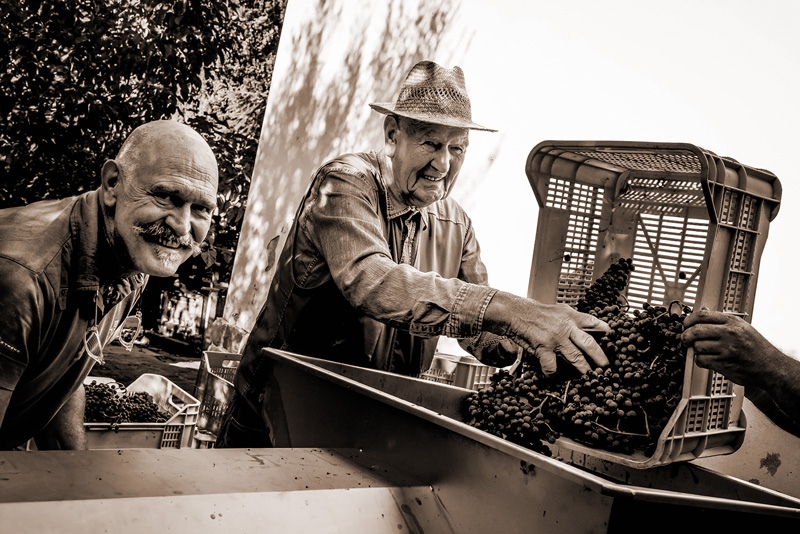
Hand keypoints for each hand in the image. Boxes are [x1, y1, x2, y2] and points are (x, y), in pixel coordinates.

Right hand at [485, 292, 609, 374]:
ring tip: (590, 378)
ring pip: (575, 358)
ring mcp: (556, 338)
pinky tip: (552, 377)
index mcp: (571, 316)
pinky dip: (552, 374)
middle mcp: (566, 326)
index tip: (614, 338)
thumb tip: (585, 328)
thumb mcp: (558, 311)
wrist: (514, 312)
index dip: (606, 331)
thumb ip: (572, 319)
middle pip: (590, 343)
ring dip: (584, 370)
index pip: (594, 322)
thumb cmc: (534, 313)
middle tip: (606, 367)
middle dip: (600, 357)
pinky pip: (552, 366)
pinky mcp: (544, 348)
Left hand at [681, 307, 778, 387]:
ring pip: (697, 346)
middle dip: (685, 336)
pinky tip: (706, 359)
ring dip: (694, 350)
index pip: (702, 315)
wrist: (769, 366)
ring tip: (699, 350)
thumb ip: (721, 319)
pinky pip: (701, 360)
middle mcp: (729, 333)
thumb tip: (703, 309)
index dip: (689, 320)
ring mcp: (726, 349)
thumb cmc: (756, 347)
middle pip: (696, 330)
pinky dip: (700, 360)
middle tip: (685, 339)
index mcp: (732, 322)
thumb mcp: (742, 327)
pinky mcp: (724, 363)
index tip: (685, 324)